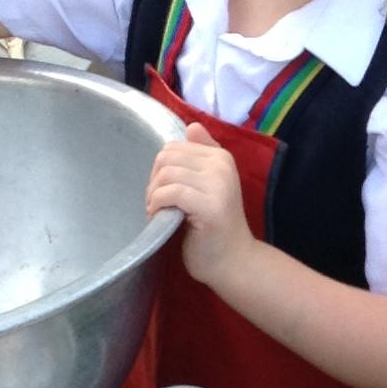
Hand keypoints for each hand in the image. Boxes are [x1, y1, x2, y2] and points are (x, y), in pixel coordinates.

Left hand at [146, 125, 253, 286]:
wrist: (233, 261)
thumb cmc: (213, 227)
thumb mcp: (207, 185)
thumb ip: (200, 155)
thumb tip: (192, 127)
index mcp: (221, 156)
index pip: (173, 148)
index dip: (160, 170)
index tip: (162, 193)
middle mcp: (222, 165)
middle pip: (167, 158)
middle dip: (154, 181)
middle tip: (157, 204)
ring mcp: (219, 184)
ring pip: (167, 174)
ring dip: (153, 195)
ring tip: (157, 211)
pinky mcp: (211, 206)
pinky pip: (171, 193)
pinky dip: (157, 205)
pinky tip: (159, 217)